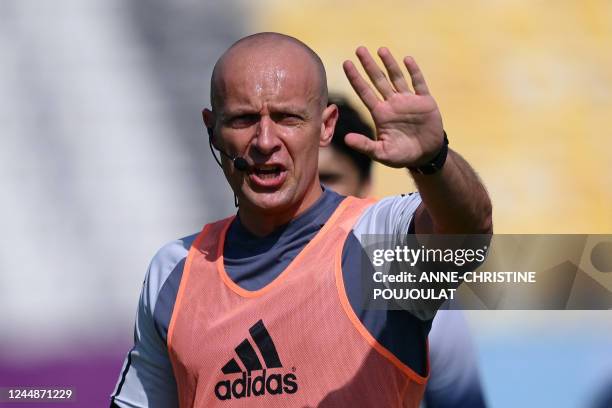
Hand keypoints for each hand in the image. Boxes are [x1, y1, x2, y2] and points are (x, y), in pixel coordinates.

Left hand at [343, 47, 444, 167]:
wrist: (425, 156)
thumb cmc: (402, 155)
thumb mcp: (382, 153)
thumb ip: (365, 146)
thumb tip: (346, 139)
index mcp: (380, 114)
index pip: (364, 92)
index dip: (355, 78)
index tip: (346, 63)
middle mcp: (392, 103)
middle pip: (378, 80)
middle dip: (369, 65)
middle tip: (359, 49)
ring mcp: (408, 101)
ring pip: (397, 78)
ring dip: (389, 64)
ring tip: (381, 50)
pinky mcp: (425, 101)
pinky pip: (418, 83)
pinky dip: (414, 72)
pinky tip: (407, 60)